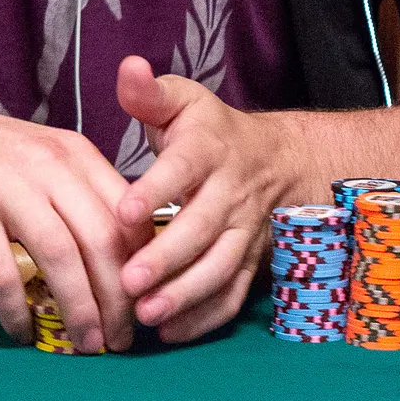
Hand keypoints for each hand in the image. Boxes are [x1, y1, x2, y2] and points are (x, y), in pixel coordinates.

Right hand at [0, 82, 152, 352]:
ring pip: (60, 256)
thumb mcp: (39, 157)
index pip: (127, 215)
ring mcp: (5, 184)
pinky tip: (20, 331)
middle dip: (118, 299)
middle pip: (101, 239)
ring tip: (86, 345)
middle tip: (120, 340)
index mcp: (73, 152)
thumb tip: (119, 254)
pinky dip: (15, 307)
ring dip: (79, 309)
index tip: (145, 305)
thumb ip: (77, 194)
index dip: (143, 266)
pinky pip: (0, 269)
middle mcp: (47, 164)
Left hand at [113, 56, 297, 342]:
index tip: (124, 212)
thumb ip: (149, 93)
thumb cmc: (208, 130)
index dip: (156, 189)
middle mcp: (230, 191)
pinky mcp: (250, 261)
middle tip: (128, 281)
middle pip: (203, 228)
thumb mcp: (181, 101)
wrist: (275, 159)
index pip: (183, 168)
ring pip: (220, 267)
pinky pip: (233, 293)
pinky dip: (206, 317)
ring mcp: (244, 230)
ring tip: (146, 314)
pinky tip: (170, 332)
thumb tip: (128, 68)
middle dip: (167, 257)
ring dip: (185, 294)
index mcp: (208, 147)